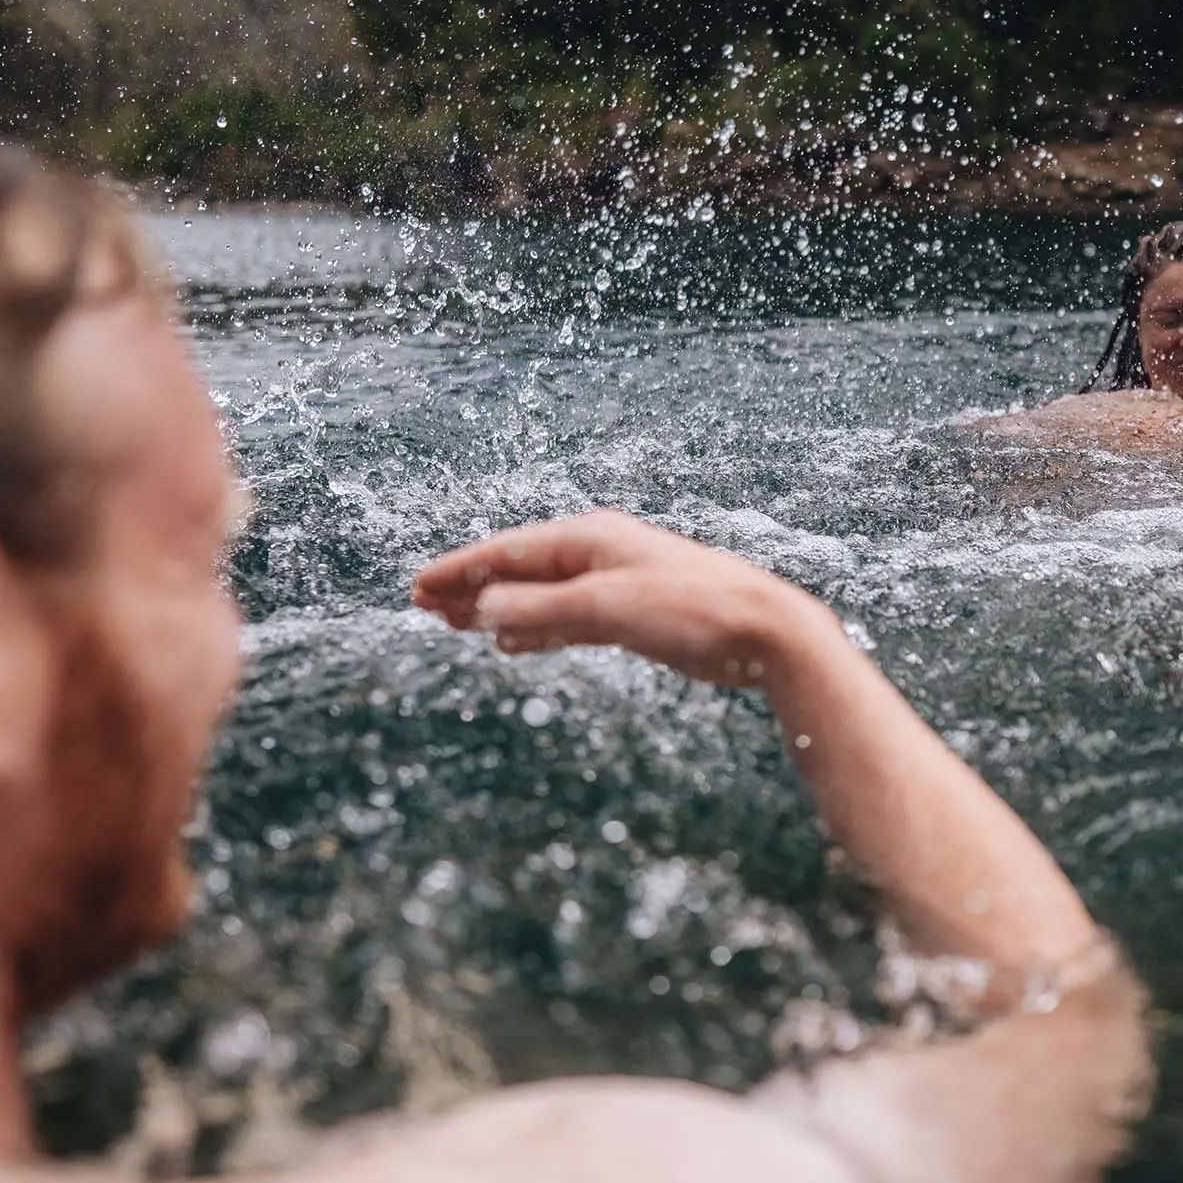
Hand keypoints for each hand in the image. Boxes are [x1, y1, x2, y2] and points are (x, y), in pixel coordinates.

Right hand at [412, 511, 833, 682]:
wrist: (765, 633)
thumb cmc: (693, 610)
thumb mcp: (607, 608)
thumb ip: (542, 609)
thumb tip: (483, 609)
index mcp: (590, 538)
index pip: (508, 551)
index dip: (460, 570)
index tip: (417, 587)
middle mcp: (600, 553)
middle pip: (518, 569)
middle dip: (470, 588)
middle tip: (421, 608)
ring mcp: (617, 582)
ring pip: (540, 593)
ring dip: (497, 609)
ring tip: (455, 626)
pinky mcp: (634, 614)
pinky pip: (568, 617)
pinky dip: (535, 628)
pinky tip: (515, 644)